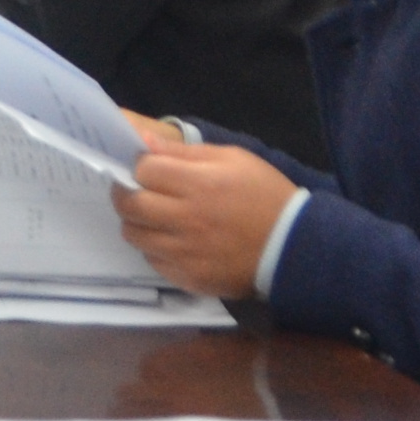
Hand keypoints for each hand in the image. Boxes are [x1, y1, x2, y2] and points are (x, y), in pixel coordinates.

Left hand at [115, 138, 303, 300]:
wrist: (293, 246)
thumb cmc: (264, 195)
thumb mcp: (234, 159)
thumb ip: (186, 151)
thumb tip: (145, 142)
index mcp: (198, 184)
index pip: (143, 170)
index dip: (141, 167)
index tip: (148, 170)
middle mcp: (186, 219)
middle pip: (130, 204)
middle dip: (126, 194)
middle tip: (136, 192)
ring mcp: (185, 252)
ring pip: (134, 236)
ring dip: (137, 223)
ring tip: (154, 218)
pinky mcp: (189, 278)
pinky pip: (153, 261)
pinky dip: (155, 249)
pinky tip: (172, 241)